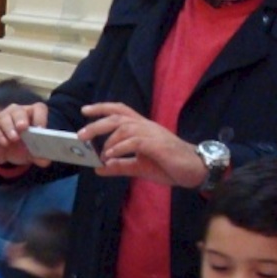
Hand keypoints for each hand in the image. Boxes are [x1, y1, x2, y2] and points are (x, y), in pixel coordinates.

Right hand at [0, 102, 48, 165]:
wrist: (1, 154)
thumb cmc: (19, 147)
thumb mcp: (30, 153)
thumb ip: (39, 156)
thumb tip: (46, 161)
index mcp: (31, 115)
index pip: (38, 109)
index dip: (40, 117)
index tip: (40, 129)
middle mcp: (16, 112)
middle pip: (18, 110)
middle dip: (21, 119)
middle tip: (23, 128)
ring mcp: (2, 117)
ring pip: (5, 117)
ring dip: (9, 128)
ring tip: (14, 138)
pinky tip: (4, 143)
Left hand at [80, 102, 204, 186]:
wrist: (195, 170)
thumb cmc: (169, 165)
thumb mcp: (140, 166)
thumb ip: (120, 166)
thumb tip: (98, 168)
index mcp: (142, 128)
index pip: (120, 111)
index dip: (102, 108)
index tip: (85, 111)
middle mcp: (146, 126)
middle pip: (117, 117)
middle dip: (97, 124)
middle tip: (81, 134)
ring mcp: (153, 134)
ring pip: (125, 128)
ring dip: (108, 140)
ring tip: (100, 154)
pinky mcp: (158, 145)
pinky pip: (135, 142)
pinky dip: (120, 147)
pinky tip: (111, 156)